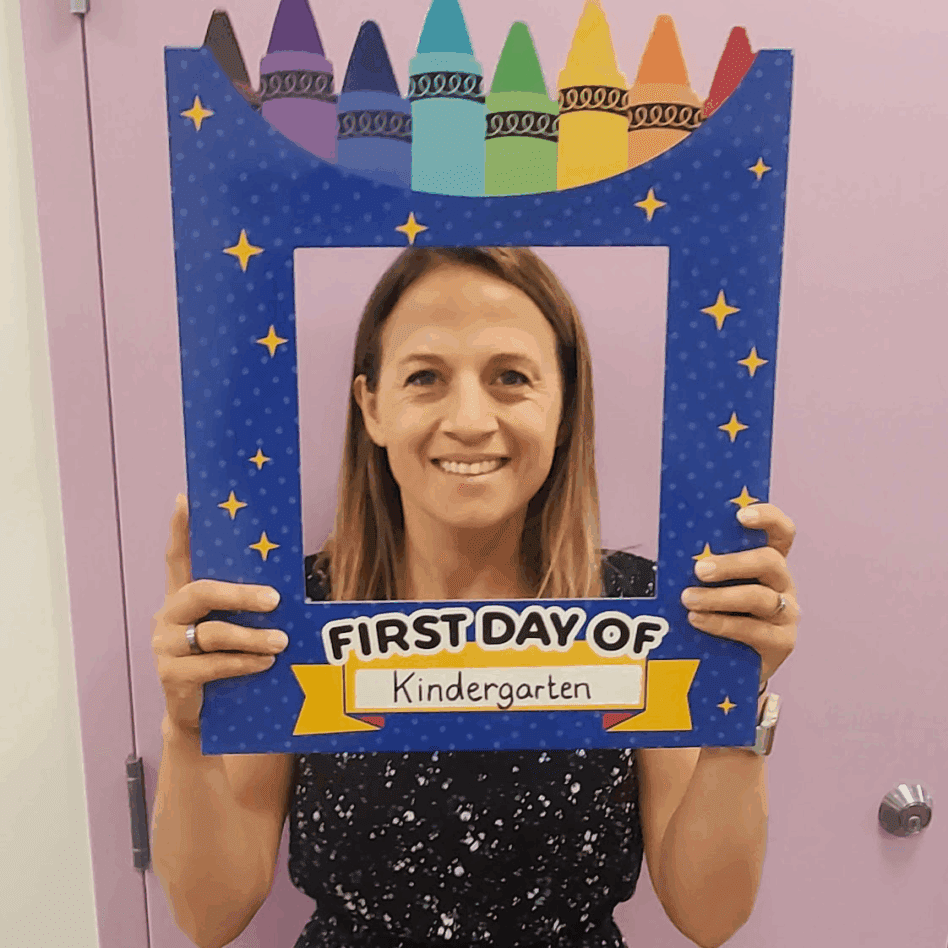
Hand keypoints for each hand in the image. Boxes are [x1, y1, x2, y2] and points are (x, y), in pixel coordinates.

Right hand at [150, 493, 289, 734]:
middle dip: (240, 594)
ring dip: (252, 636)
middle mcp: (168, 616)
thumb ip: (243, 604)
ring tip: (281, 640)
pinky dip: (243, 662)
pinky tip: (265, 662)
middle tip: (275, 599)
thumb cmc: (222, 660)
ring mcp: (165, 646)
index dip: (180, 529)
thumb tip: (283, 584)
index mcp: (182, 597)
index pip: (177, 556)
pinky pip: (212, 665)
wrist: (200, 716)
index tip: (185, 498)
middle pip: (200, 592)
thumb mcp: (231, 627)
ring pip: (212, 632)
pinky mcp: (172, 676)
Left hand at [679, 503, 798, 687]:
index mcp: (768, 562)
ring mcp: (787, 613)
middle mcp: (783, 584)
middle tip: (699, 570)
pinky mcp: (781, 642)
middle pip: (769, 561)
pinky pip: (754, 630)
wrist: (729, 664)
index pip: (781, 532)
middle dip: (732, 563)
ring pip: (759, 597)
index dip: (767, 518)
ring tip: (688, 599)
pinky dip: (721, 624)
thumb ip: (706, 566)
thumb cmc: (718, 613)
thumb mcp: (713, 585)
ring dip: (719, 597)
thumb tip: (675, 550)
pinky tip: (698, 620)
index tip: (740, 515)